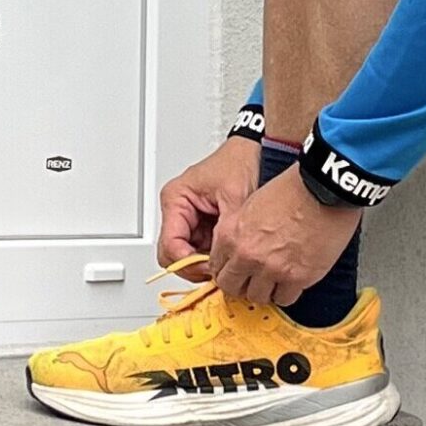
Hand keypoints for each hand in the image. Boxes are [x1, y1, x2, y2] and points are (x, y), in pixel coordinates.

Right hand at [157, 136, 260, 277]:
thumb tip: (221, 261)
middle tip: (217, 272)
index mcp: (176, 199)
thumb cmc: (240, 163)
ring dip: (203, 264)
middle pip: (172, 255)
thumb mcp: (235, 198)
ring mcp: (189, 221)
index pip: (170, 245)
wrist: (256, 153)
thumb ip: (225, 233)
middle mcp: (178, 211)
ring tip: (226, 264)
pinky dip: (212, 258)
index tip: (210, 268)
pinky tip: (227, 257)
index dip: (189, 263)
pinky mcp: (202, 227)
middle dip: (194, 267)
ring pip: (185, 257)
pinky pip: (200, 251)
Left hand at [209, 164, 363, 306]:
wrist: (323, 187)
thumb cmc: (293, 188)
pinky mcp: (297, 277)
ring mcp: (272, 268)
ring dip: (264, 290)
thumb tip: (238, 249)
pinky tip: (290, 280)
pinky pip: (284, 298)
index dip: (226, 271)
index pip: (216, 268)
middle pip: (231, 287)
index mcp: (231, 233)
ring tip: (273, 279)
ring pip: (257, 297)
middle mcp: (247, 254)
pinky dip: (287, 292)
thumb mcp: (251, 204)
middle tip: (251, 280)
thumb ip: (239, 230)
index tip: (235, 272)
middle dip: (240, 285)